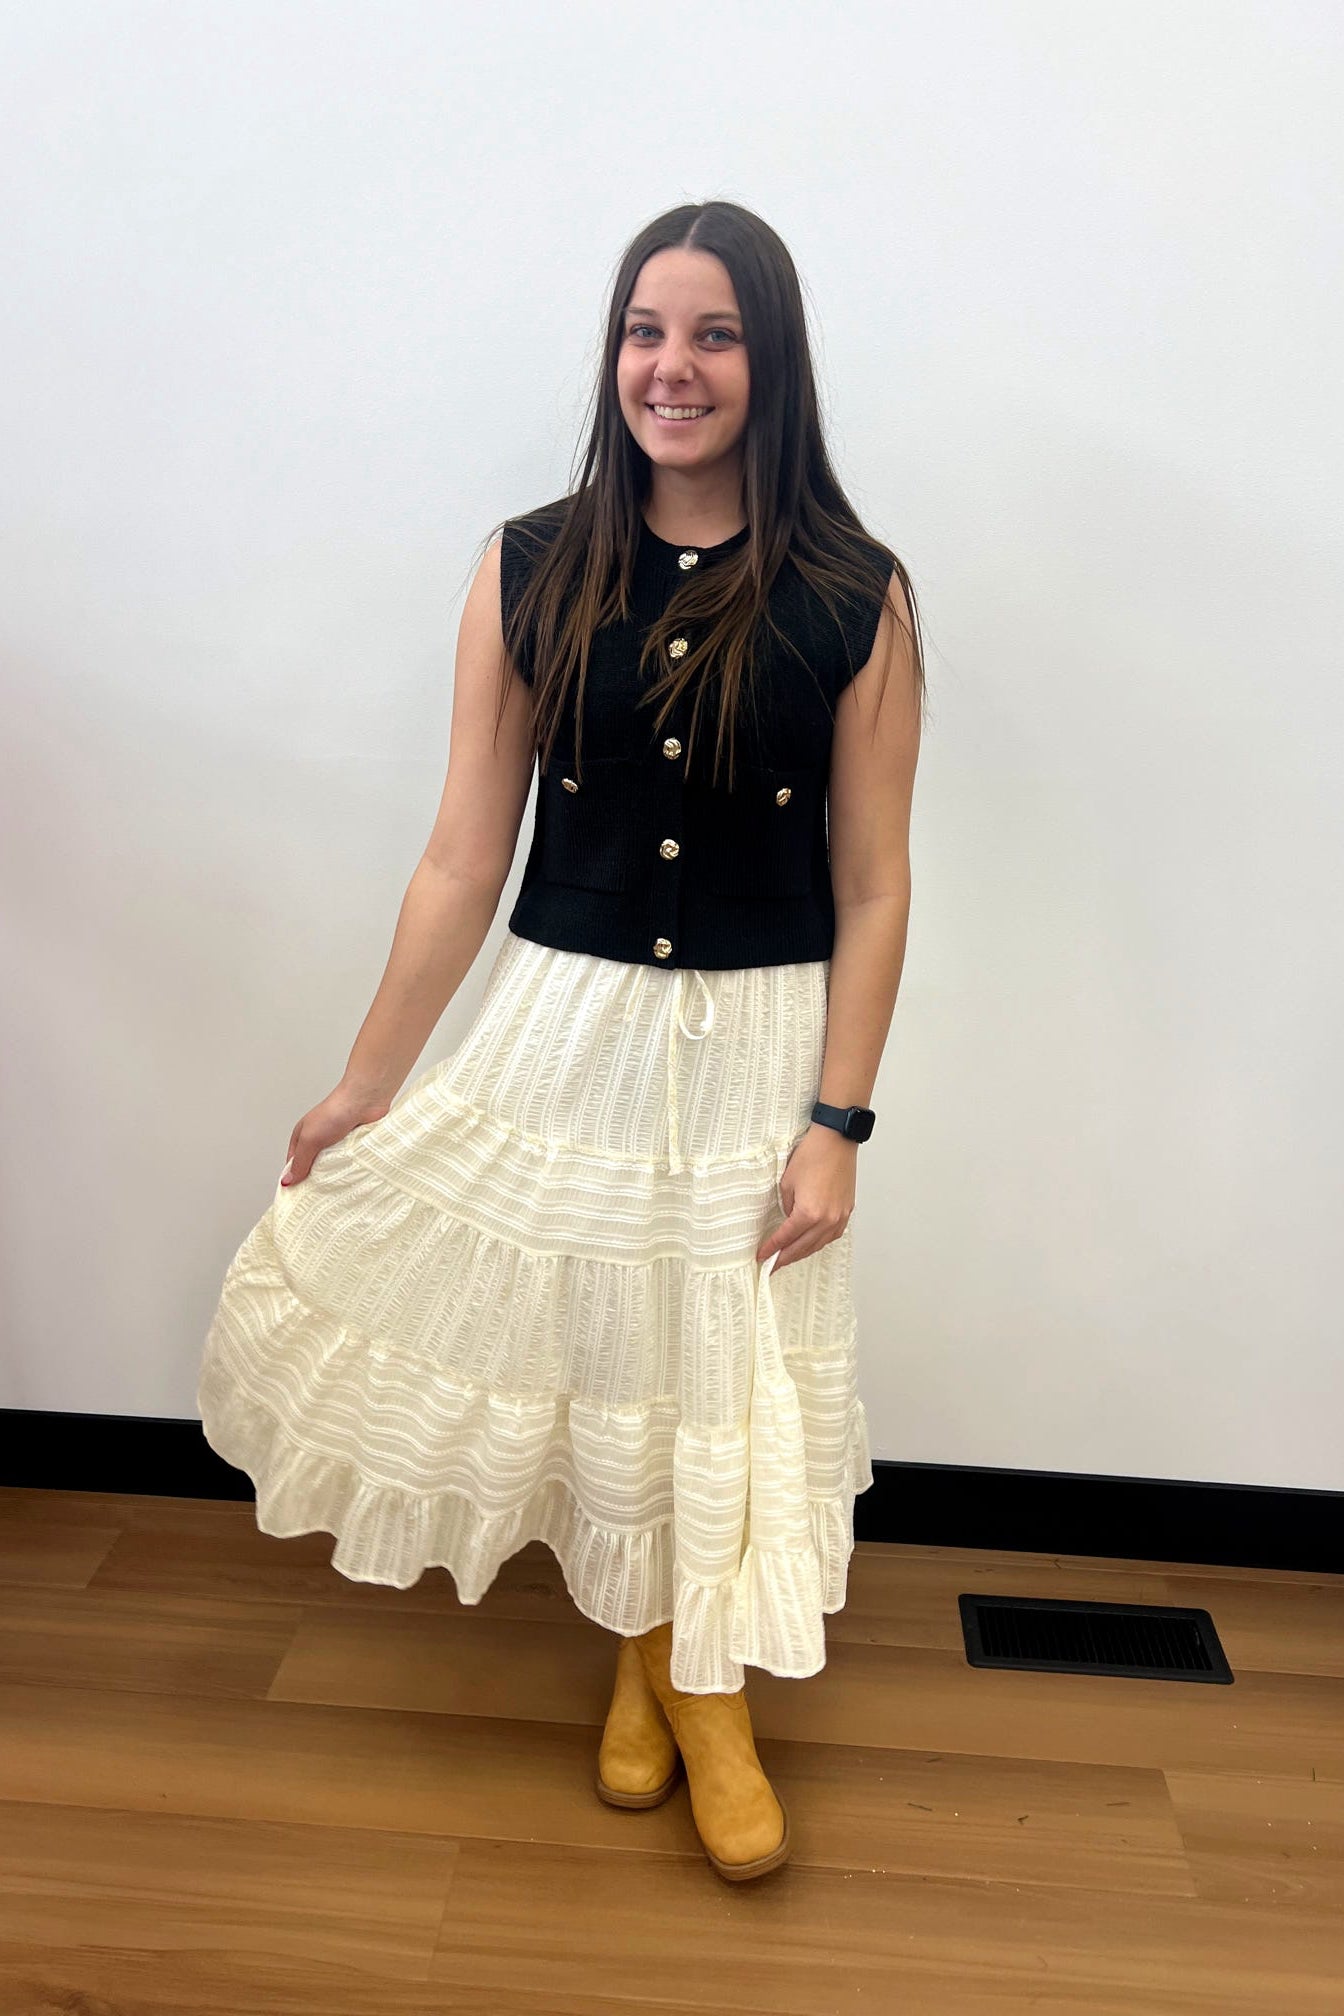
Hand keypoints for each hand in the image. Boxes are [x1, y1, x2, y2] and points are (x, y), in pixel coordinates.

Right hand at [280, 1083, 392, 1187]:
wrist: (366, 1100)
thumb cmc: (334, 1112)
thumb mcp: (310, 1139)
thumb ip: (299, 1161)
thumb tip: (287, 1181)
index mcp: (303, 1138)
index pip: (294, 1164)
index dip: (294, 1180)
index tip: (297, 1198)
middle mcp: (319, 1141)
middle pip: (314, 1168)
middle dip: (316, 1180)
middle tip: (318, 1200)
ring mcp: (338, 1143)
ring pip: (333, 1167)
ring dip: (335, 1175)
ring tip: (336, 1191)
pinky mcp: (354, 1146)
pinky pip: (349, 1163)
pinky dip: (350, 1169)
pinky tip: (351, 1179)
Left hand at [756, 1124, 855, 1269]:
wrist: (836, 1140)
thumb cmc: (812, 1155)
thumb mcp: (787, 1183)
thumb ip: (787, 1206)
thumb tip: (790, 1219)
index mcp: (809, 1214)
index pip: (785, 1239)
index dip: (771, 1249)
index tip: (761, 1257)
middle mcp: (827, 1220)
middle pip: (802, 1248)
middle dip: (785, 1258)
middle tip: (772, 1265)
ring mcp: (839, 1217)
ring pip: (818, 1245)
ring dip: (802, 1253)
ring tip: (788, 1258)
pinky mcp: (847, 1211)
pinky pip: (832, 1235)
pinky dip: (819, 1242)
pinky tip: (811, 1244)